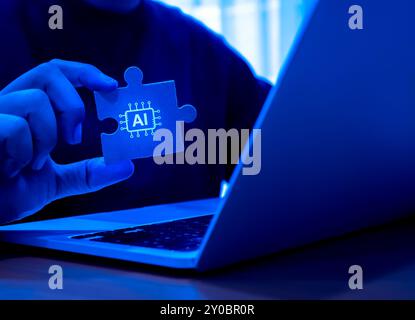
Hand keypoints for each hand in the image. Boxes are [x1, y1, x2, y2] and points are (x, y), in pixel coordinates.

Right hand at [0, 59, 133, 223]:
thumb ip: (88, 173)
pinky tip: (13, 168)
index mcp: (25, 111)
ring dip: (45, 139)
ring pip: (34, 101)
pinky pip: (15, 126)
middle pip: (48, 73)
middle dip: (72, 106)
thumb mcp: (56, 182)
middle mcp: (8, 104)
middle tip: (73, 138)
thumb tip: (126, 166)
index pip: (54, 73)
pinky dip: (24, 152)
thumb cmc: (7, 193)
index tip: (111, 86)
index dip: (84, 73)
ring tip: (31, 163)